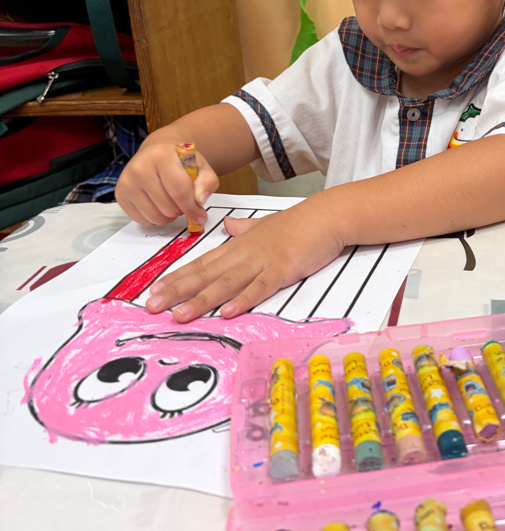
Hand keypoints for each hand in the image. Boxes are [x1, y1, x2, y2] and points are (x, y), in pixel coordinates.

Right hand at [116, 141, 218, 226]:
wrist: (157, 152)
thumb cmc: (180, 161)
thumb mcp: (201, 167)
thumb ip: (207, 183)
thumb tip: (199, 201)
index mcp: (162, 156)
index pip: (179, 191)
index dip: (192, 209)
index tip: (200, 217)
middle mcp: (140, 167)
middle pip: (168, 208)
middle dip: (181, 210)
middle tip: (183, 202)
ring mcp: (127, 181)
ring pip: (155, 217)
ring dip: (168, 216)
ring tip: (171, 202)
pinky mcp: (120, 194)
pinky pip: (142, 220)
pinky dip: (154, 218)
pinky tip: (158, 204)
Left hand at [144, 199, 345, 320]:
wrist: (326, 215)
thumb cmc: (299, 223)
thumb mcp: (264, 224)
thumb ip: (244, 228)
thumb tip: (228, 226)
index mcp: (238, 245)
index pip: (201, 263)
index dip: (177, 277)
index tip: (154, 290)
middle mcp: (244, 253)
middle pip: (205, 274)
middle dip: (177, 291)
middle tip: (152, 306)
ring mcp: (262, 261)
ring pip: (226, 282)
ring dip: (201, 300)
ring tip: (180, 315)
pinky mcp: (283, 269)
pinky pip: (260, 287)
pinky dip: (243, 299)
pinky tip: (228, 312)